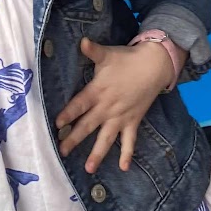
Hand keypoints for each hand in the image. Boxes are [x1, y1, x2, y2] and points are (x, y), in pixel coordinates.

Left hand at [56, 37, 182, 174]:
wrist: (153, 66)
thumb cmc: (126, 59)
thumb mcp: (107, 54)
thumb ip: (92, 50)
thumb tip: (81, 41)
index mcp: (98, 91)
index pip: (79, 105)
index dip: (68, 114)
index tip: (57, 125)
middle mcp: (107, 107)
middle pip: (88, 126)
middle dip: (74, 139)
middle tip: (62, 152)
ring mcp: (121, 117)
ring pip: (106, 138)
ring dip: (98, 154)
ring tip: (89, 169)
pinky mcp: (133, 121)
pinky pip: (129, 141)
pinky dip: (127, 154)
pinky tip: (123, 168)